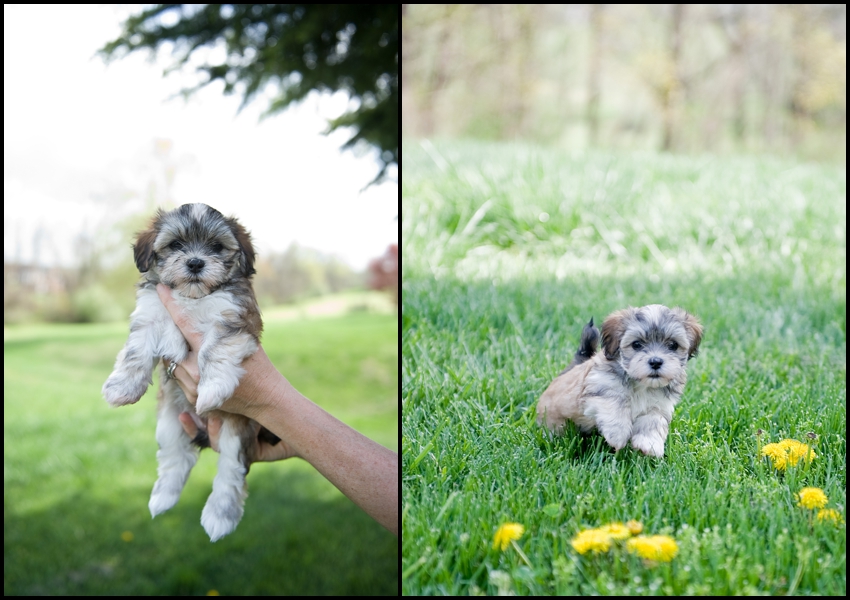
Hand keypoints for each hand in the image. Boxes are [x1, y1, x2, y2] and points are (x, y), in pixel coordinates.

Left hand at [157, 284, 297, 460]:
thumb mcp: (245, 339)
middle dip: (171, 338)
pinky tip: (195, 366)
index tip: (161, 289)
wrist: (264, 396)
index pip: (184, 323)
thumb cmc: (258, 364)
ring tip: (190, 349)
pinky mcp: (193, 398)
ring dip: (176, 355)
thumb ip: (228, 324)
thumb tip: (223, 297)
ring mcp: (193, 386)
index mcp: (209, 351)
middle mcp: (197, 370)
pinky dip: (182, 370)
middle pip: (171, 347)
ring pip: (172, 364)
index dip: (171, 305)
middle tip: (174, 327)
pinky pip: (177, 379)